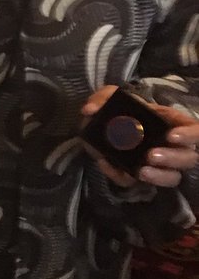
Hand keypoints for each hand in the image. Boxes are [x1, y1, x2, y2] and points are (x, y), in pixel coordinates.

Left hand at [81, 85, 198, 188]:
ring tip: (141, 171)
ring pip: (172, 177)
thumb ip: (102, 97)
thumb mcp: (110, 96)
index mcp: (171, 123)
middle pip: (188, 158)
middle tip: (151, 155)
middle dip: (173, 159)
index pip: (195, 130)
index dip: (190, 135)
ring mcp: (156, 163)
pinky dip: (120, 175)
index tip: (172, 136)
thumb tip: (90, 110)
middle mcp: (170, 145)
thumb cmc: (116, 109)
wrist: (97, 127)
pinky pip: (134, 182)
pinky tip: (106, 164)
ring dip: (159, 176)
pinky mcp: (137, 175)